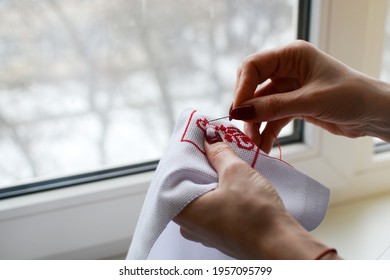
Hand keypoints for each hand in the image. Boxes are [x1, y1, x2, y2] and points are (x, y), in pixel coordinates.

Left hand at [174, 127, 338, 258]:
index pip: (174, 175)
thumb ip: (219, 152)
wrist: (281, 246)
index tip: (197, 138)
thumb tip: (209, 136)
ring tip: (225, 158)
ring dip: (214, 177)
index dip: (186, 153)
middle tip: (213, 143)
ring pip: (203, 195)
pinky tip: (233, 179)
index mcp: (182, 211)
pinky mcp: (221, 233)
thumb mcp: (236, 172)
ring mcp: (205, 231)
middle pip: (189, 184)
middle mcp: (189, 224)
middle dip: (202, 163)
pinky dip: (221, 191)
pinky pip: (215, 206)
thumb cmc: (255, 215)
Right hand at [232, 40, 389, 152]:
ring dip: (256, 125)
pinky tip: (264, 146)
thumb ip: (274, 107)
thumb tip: (239, 113)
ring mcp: (289, 88)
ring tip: (254, 145)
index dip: (242, 88)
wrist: (376, 114)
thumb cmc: (351, 96)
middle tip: (243, 129)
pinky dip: (267, 131)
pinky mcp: (293, 105)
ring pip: (261, 105)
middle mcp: (286, 69)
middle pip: (253, 86)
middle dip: (247, 109)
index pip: (254, 66)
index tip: (237, 111)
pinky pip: (272, 117)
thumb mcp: (310, 101)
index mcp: (291, 56)